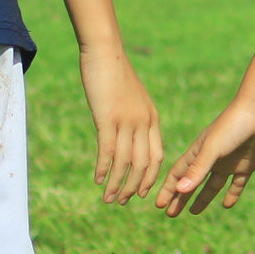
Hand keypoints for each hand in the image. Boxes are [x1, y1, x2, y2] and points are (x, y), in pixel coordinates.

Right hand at [78, 43, 162, 203]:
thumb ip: (133, 117)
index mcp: (152, 118)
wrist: (105, 51)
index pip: (157, 156)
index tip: (143, 193)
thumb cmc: (115, 72)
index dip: (150, 177)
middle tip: (123, 202)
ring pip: (125, 162)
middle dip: (134, 187)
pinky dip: (104, 169)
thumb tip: (126, 134)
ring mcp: (126, 121)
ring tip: (109, 199)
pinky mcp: (107, 118)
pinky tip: (98, 180)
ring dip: (117, 184)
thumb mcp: (131, 97)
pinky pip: (107, 151)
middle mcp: (143, 122)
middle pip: (143, 164)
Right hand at [154, 98, 254, 217]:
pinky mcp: (245, 166)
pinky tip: (226, 205)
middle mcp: (211, 159)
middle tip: (171, 214)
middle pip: (192, 183)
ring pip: (212, 186)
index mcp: (198, 153)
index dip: (168, 190)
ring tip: (193, 212)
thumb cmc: (231, 127)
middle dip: (181, 198)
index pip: (178, 174)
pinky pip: (237, 184)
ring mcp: (228, 163)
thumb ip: (197, 170)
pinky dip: (232, 195)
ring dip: (202, 199)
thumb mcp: (212, 149)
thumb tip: (180, 190)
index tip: (159, 205)